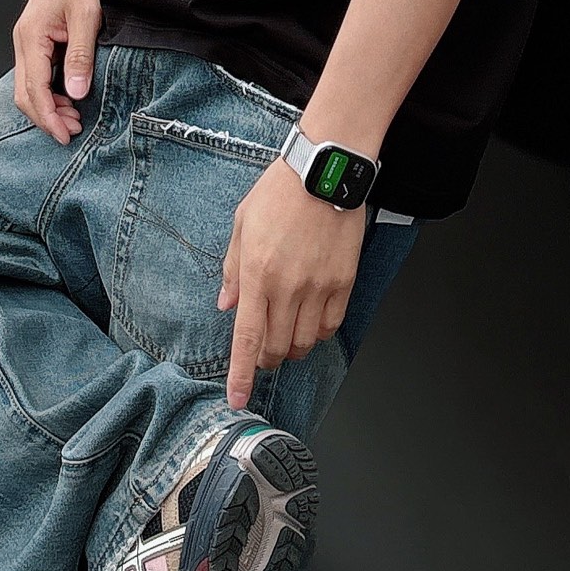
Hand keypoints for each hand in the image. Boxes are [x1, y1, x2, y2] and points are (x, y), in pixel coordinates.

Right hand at [12, 0, 102, 144]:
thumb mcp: (87, 17)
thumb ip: (80, 56)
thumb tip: (77, 93)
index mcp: (31, 36)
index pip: (35, 88)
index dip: (49, 116)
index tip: (65, 134)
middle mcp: (23, 42)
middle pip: (25, 93)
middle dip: (47, 116)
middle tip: (72, 131)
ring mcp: (27, 42)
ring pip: (29, 86)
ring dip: (48, 106)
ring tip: (74, 118)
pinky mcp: (35, 42)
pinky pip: (36, 75)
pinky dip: (49, 92)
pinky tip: (68, 98)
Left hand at [217, 159, 367, 408]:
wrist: (323, 172)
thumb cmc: (280, 192)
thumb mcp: (242, 224)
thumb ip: (232, 268)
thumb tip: (226, 304)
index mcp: (257, 273)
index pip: (247, 338)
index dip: (241, 374)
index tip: (237, 398)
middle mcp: (288, 286)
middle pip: (276, 347)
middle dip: (265, 360)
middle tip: (262, 354)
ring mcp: (318, 287)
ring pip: (304, 342)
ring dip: (291, 349)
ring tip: (285, 335)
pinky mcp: (343, 282)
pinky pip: (330, 326)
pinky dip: (318, 334)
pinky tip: (310, 323)